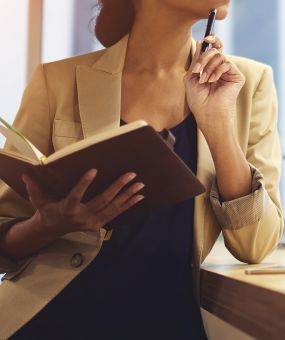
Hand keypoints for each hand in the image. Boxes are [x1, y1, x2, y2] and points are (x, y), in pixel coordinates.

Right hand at [22, 168, 144, 236]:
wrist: (52, 230)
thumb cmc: (47, 210)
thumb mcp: (38, 200)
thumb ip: (34, 188)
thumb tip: (26, 173)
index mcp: (67, 208)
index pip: (77, 195)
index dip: (84, 183)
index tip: (94, 170)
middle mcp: (82, 216)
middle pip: (103, 201)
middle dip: (118, 187)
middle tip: (131, 174)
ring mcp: (92, 222)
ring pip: (113, 208)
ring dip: (128, 196)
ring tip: (140, 185)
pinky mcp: (99, 224)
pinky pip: (116, 214)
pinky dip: (129, 205)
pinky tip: (140, 197)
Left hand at [184, 35, 244, 129]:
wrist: (207, 113)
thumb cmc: (198, 99)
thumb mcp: (192, 77)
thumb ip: (196, 60)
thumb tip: (200, 42)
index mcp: (211, 68)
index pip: (214, 49)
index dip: (212, 40)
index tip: (206, 38)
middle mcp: (221, 68)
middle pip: (216, 50)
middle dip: (204, 58)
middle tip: (198, 70)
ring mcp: (230, 72)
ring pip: (220, 56)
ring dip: (208, 67)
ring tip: (205, 80)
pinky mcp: (237, 77)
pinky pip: (227, 64)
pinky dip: (217, 71)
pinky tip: (213, 81)